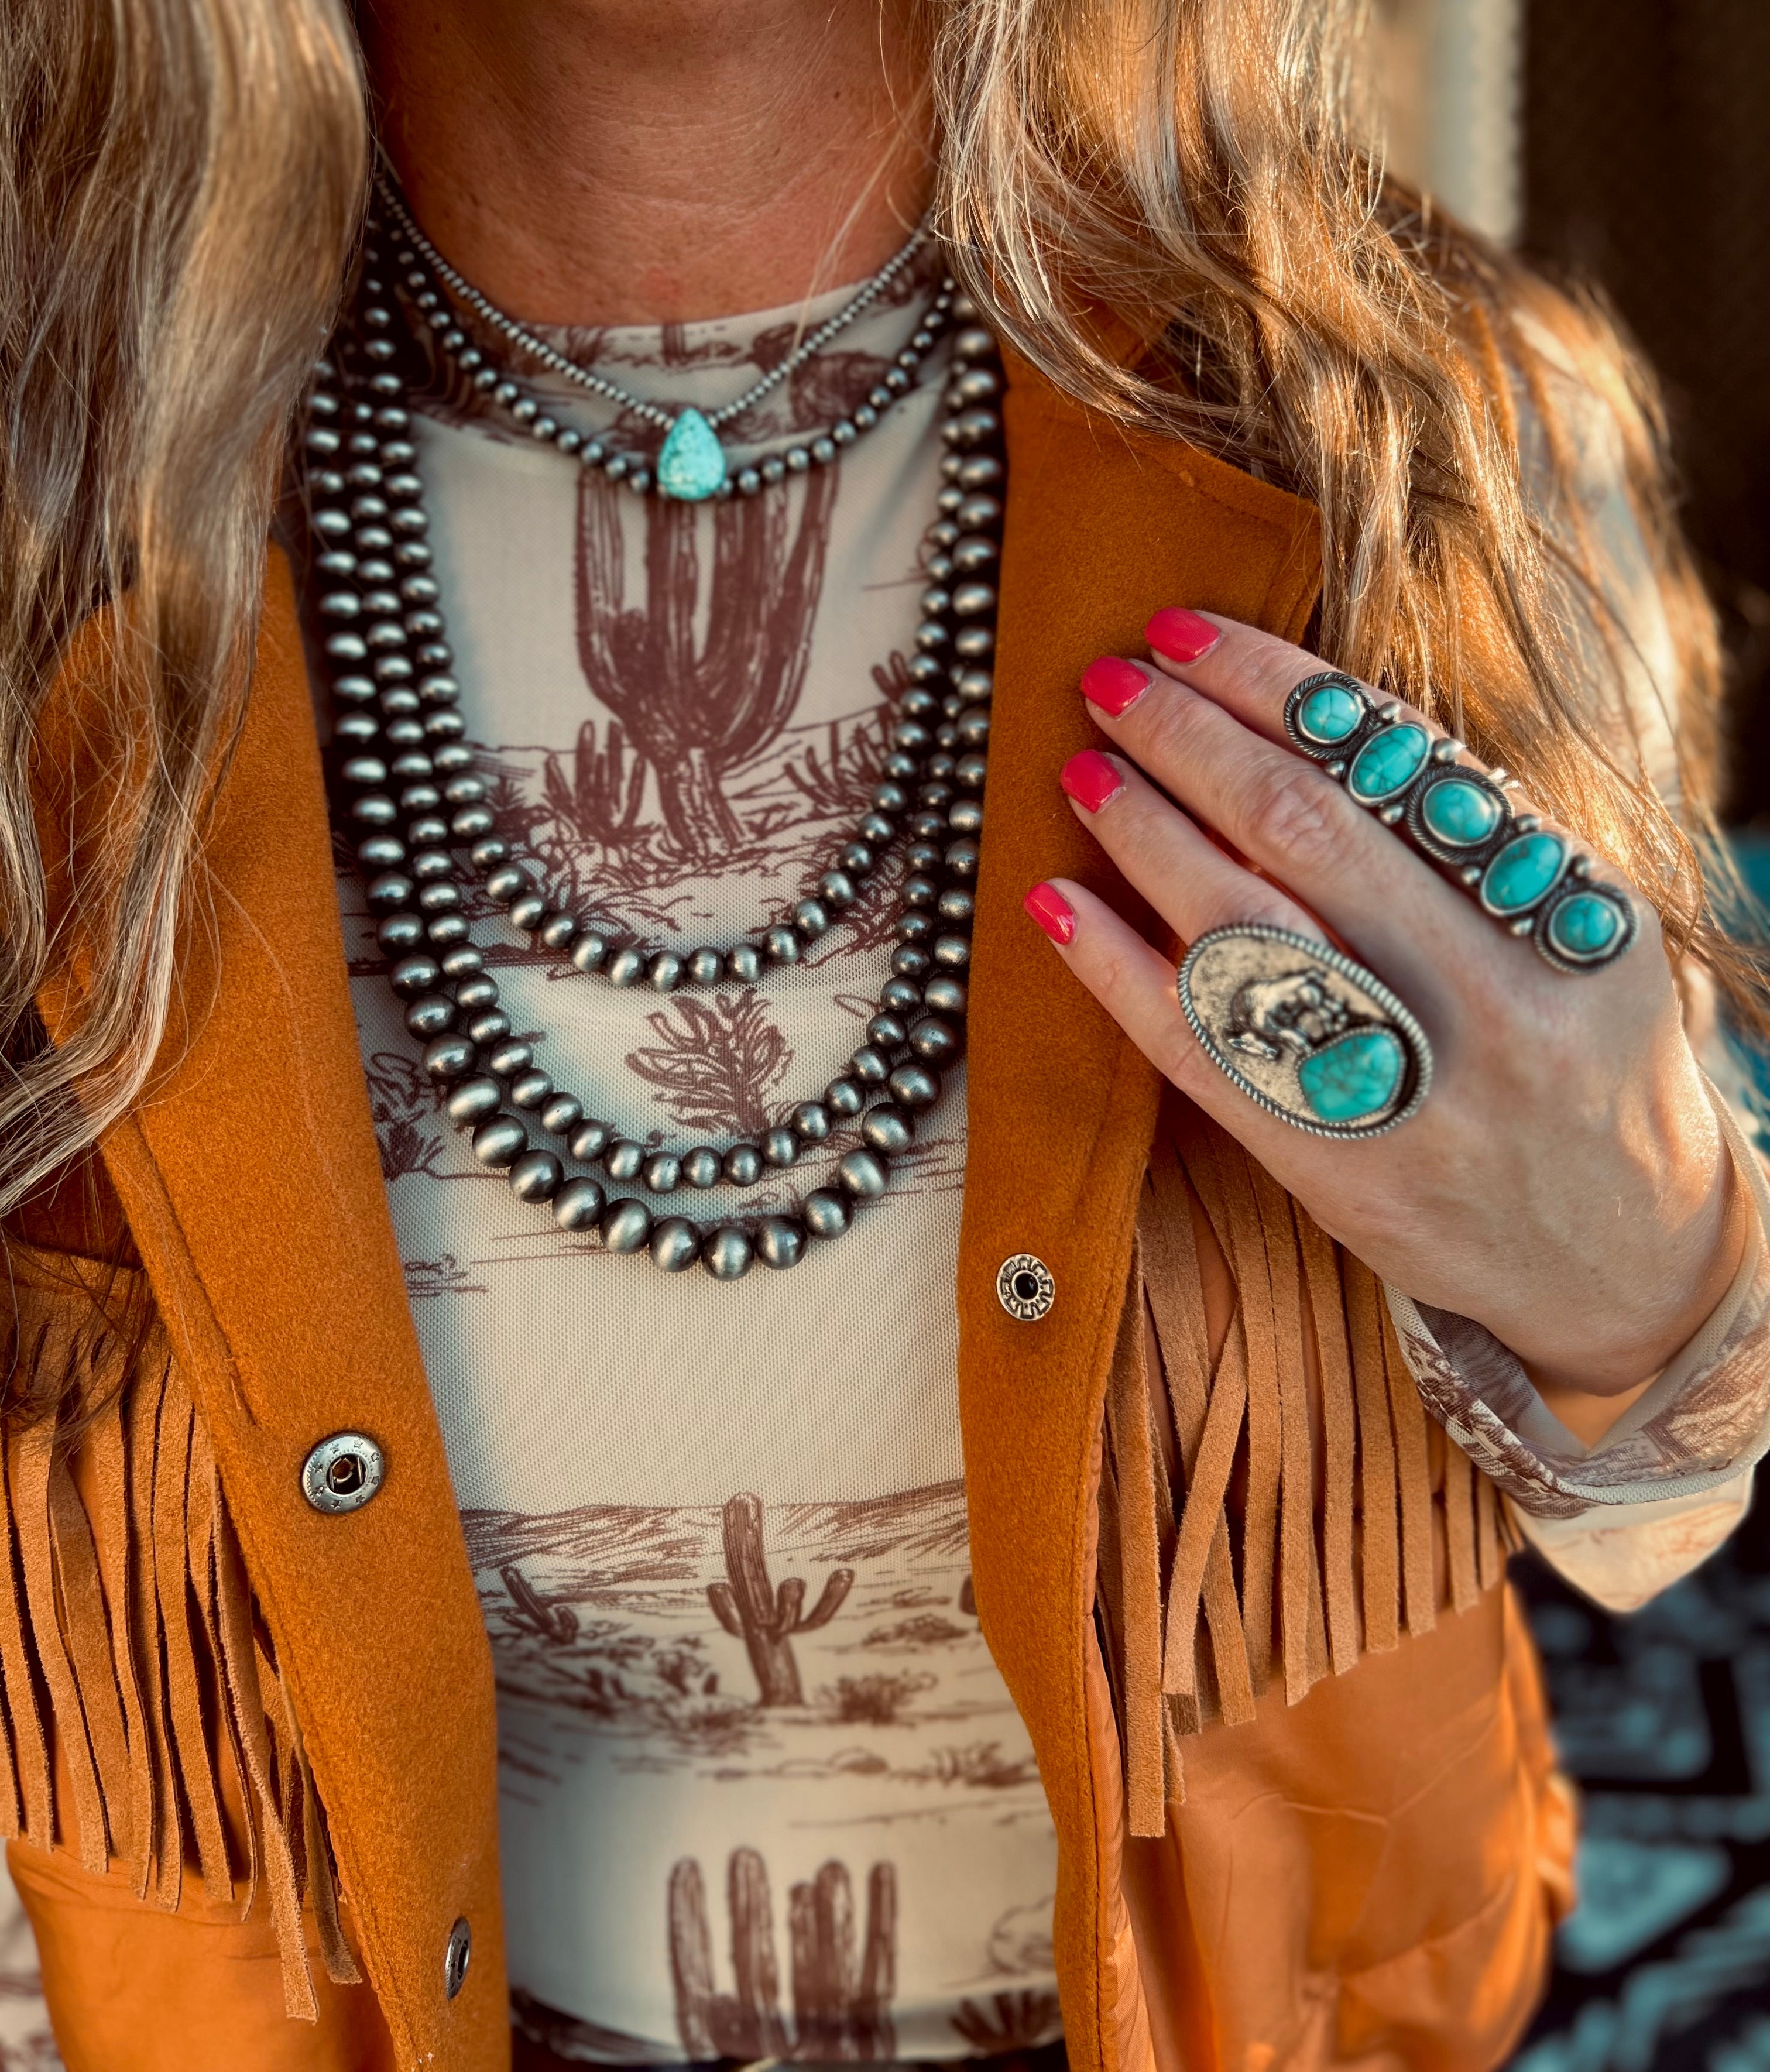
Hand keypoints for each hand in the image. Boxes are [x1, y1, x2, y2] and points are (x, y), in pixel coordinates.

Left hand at [1025, 607, 1737, 1396]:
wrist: (1624, 1255)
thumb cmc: (1587, 1060)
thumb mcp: (1586, 930)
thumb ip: (1478, 838)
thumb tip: (1317, 722)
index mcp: (1565, 904)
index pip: (1399, 758)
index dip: (1278, 686)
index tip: (1191, 635)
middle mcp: (1489, 990)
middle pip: (1305, 828)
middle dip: (1192, 737)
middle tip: (1111, 678)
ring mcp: (1411, 1086)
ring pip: (1243, 930)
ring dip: (1144, 833)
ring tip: (1082, 768)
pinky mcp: (1336, 1165)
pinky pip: (1201, 1053)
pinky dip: (1116, 972)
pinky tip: (1055, 905)